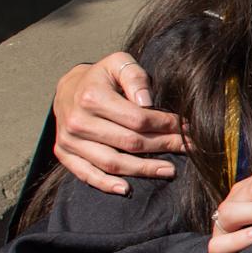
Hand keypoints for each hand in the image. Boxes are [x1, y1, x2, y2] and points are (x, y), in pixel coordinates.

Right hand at [52, 53, 188, 193]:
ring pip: (112, 162)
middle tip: (187, 148)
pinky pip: (86, 174)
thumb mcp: (118, 63)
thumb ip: (135, 77)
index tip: (185, 127)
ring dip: (144, 170)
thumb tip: (147, 101)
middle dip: (163, 146)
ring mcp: (69, 140)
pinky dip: (106, 184)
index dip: (165, 125)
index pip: (137, 119)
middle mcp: (78, 121)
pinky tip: (127, 189)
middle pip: (129, 142)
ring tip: (169, 170)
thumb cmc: (102, 77)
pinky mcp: (64, 154)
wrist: (68, 88)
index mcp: (91, 97)